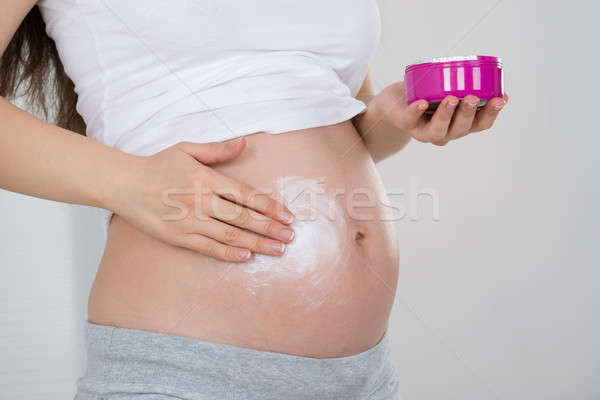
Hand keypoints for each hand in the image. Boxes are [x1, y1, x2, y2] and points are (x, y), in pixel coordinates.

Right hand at [110, 137, 294, 261]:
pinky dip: (228, 254)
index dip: (270, 208)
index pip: (247, 196)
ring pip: (230, 236)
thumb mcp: (187, 149)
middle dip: (270, 229)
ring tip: (277, 250)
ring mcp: (189, 221)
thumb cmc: (157, 165)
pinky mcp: (178, 237)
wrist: (123, 184)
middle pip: (244, 218)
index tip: (288, 216)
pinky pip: (208, 248)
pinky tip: (246, 257)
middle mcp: (201, 201)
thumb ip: (217, 150)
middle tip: (290, 237)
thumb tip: (244, 143)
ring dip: (257, 244)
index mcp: (206, 179)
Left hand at [374, 81, 508, 145]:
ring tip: (451, 99)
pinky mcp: (405, 123)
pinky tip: (422, 103)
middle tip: (473, 98)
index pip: (480, 124)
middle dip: (468, 113)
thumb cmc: (427, 96)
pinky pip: (410, 119)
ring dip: (446, 115)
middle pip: (460, 129)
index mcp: (459, 124)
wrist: (393, 104)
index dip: (492, 114)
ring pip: (437, 130)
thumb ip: (467, 87)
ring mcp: (423, 131)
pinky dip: (416, 111)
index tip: (500, 99)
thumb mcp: (450, 92)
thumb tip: (494, 79)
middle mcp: (444, 132)